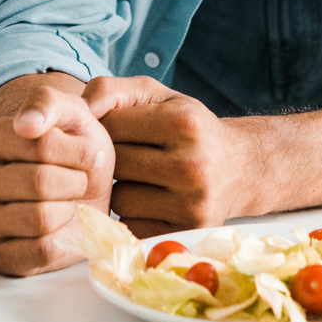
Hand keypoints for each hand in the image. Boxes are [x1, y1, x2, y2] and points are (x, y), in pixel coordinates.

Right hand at [0, 74, 114, 276]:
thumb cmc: (76, 151)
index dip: (76, 152)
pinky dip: (63, 239)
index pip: (39, 144)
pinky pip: (40, 250)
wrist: (87, 192)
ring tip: (70, 201)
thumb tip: (25, 123)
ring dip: (69, 210)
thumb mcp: (71, 113)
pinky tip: (60, 227)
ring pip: (39, 218)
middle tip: (79, 180)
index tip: (89, 153)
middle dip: (75, 182)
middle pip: (39, 182)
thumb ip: (48, 103)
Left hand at [86, 77, 260, 235]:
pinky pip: (132, 224)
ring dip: (123, 189)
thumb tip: (80, 108)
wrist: (241, 167)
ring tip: (143, 177)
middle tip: (131, 153)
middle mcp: (191, 165)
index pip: (111, 125)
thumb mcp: (158, 96)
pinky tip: (152, 198)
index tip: (119, 129)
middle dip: (114, 158)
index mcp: (183, 122)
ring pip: (119, 199)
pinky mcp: (185, 231)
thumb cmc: (190, 127)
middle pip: (115, 164)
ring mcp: (190, 203)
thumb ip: (113, 90)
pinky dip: (135, 213)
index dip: (106, 126)